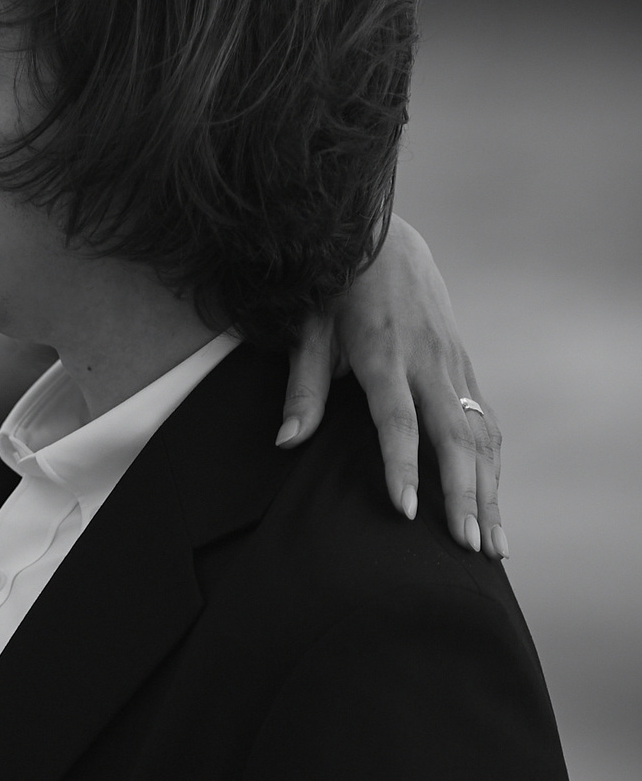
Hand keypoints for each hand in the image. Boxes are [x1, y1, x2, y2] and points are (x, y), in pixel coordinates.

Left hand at [275, 217, 503, 558]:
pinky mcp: (463, 362)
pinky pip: (484, 420)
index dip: (402, 466)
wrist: (379, 232)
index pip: (396, 419)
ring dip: (490, 491)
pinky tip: (492, 501)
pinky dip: (492, 464)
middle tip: (469, 548)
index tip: (406, 511)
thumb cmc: (332, 283)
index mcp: (382, 351)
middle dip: (465, 495)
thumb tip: (286, 441)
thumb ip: (303, 385)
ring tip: (494, 546)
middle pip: (454, 435)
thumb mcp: (307, 326)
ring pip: (480, 434)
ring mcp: (452, 361)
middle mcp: (427, 359)